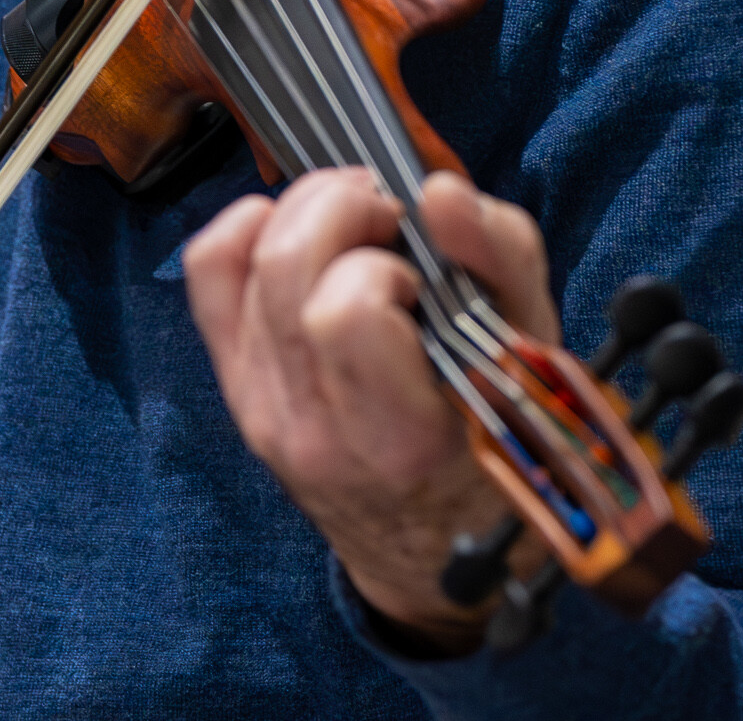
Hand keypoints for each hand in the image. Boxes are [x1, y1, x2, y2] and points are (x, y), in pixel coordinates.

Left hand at [183, 166, 558, 650]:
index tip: (422, 269)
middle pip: (284, 268)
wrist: (434, 552)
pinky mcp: (237, 389)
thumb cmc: (497, 446)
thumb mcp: (533, 356)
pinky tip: (295, 231)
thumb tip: (439, 192)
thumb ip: (500, 260)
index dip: (384, 265)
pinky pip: (208, 277)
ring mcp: (262, 409)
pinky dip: (247, 230)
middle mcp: (313, 429)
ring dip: (305, 213)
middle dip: (339, 208)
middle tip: (388, 216)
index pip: (346, 311)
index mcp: (399, 435)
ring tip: (357, 223)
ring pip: (245, 262)